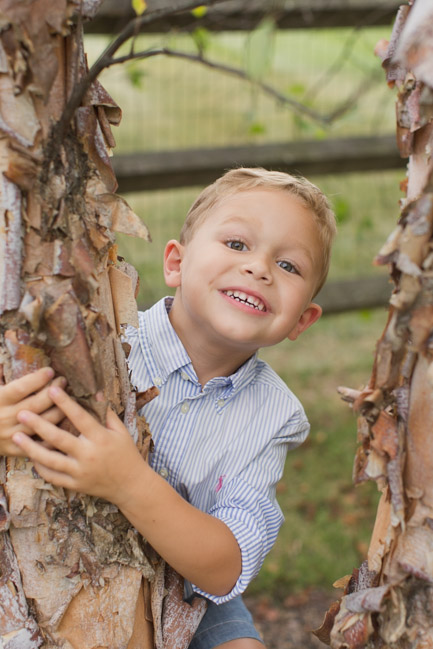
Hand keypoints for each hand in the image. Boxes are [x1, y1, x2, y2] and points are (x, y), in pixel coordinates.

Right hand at [0, 368, 66, 456]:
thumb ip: (0, 376)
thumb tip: (5, 357)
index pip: (20, 388)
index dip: (37, 379)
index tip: (50, 371)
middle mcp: (4, 418)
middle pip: (36, 404)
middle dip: (53, 391)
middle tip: (62, 381)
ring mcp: (11, 436)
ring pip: (42, 423)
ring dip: (59, 410)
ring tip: (67, 399)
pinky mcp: (14, 450)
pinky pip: (40, 444)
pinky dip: (54, 434)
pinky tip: (65, 423)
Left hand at [13, 387, 144, 504]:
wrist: (130, 485)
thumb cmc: (127, 454)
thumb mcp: (121, 430)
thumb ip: (106, 412)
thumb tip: (95, 392)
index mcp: (101, 438)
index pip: (80, 417)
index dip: (65, 403)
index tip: (51, 390)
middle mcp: (88, 455)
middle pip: (59, 438)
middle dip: (38, 425)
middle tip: (22, 414)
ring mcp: (80, 472)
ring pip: (50, 460)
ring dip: (31, 448)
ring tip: (16, 437)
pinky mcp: (75, 485)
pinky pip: (53, 476)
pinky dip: (40, 467)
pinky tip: (31, 457)